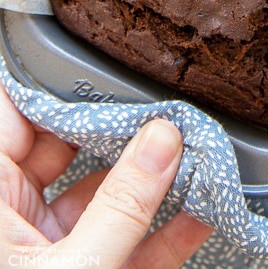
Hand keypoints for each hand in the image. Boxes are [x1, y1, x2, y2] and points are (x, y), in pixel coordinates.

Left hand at [0, 85, 211, 266]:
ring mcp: (47, 248)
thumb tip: (163, 142)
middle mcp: (13, 218)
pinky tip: (199, 215)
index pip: (17, 113)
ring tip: (195, 158)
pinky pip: (126, 244)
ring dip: (153, 182)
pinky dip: (164, 232)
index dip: (59, 87)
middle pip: (69, 148)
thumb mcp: (77, 268)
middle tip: (167, 112)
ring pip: (103, 196)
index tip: (107, 68)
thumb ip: (120, 207)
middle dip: (124, 130)